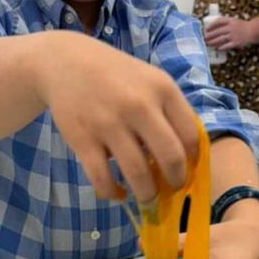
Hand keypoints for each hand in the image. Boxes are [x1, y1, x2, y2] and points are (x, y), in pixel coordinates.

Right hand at [40, 32, 198, 202]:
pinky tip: (117, 193)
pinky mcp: (83, 139)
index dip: (192, 161)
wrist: (66, 62)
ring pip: (138, 174)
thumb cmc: (117, 76)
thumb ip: (170, 112)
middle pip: (170, 158)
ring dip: (146, 194)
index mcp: (163, 90)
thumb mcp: (151, 81)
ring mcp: (109, 123)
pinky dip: (112, 193)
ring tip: (146, 196)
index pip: (190, 137)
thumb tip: (186, 158)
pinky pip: (103, 179)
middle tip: (170, 190)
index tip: (186, 171)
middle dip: (175, 182)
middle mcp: (139, 105)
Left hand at [204, 17, 254, 50]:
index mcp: (230, 20)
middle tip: (204, 38)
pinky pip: (227, 46)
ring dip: (213, 42)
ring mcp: (233, 35)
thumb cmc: (242, 26)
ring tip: (207, 44)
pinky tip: (217, 49)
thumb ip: (225, 23)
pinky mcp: (236, 42)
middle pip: (217, 31)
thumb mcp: (234, 21)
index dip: (211, 25)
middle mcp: (231, 27)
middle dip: (209, 35)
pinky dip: (221, 47)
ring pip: (220, 39)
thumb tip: (213, 26)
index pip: (218, 21)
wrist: (253, 31)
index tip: (206, 29)